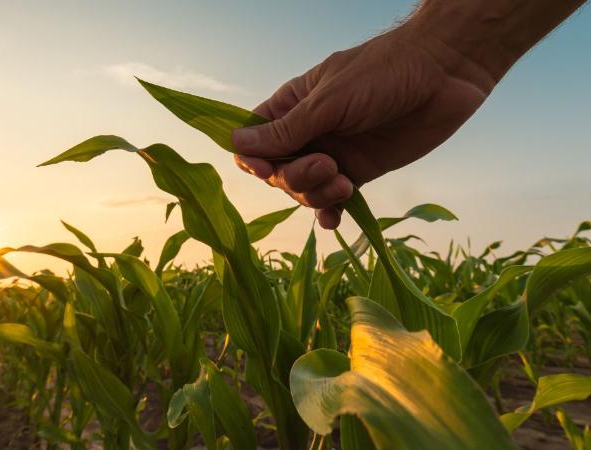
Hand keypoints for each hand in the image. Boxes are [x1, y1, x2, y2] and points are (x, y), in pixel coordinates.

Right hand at [232, 25, 495, 228]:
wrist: (446, 73)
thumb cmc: (384, 72)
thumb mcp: (330, 101)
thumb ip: (288, 130)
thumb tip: (236, 145)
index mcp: (292, 106)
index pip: (254, 139)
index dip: (253, 159)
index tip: (264, 168)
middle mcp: (308, 133)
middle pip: (277, 171)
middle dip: (294, 177)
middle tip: (326, 165)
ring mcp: (333, 154)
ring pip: (303, 189)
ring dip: (315, 194)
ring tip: (344, 183)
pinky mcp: (360, 172)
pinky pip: (333, 200)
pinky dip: (329, 212)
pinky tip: (334, 219)